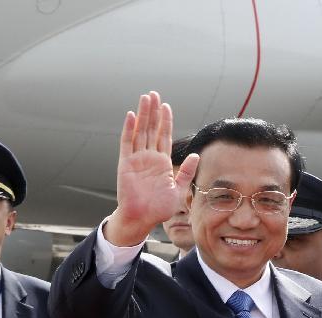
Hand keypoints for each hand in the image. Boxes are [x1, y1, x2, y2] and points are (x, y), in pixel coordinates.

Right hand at [106, 91, 198, 245]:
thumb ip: (186, 172)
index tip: (167, 106)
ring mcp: (136, 159)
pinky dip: (129, 129)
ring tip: (145, 98)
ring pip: (140, 131)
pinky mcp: (125, 163)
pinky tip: (132, 115)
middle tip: (154, 94)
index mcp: (162, 163)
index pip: (164, 137)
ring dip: (143, 115)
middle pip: (151, 129)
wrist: (142, 218)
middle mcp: (149, 158)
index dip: (165, 121)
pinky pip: (127, 143)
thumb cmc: (159, 208)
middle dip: (153, 112)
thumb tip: (195, 155)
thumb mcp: (178, 190)